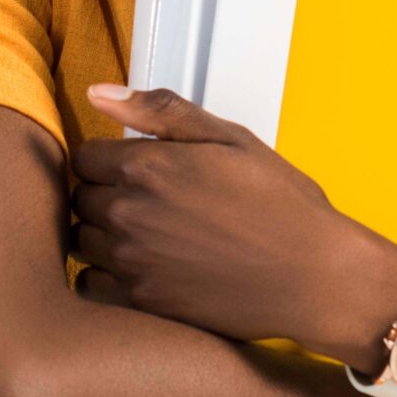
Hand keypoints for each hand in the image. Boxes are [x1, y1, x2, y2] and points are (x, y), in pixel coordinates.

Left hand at [70, 84, 396, 366]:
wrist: (315, 276)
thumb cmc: (281, 205)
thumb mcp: (231, 139)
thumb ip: (160, 111)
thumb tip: (99, 93)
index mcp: (147, 166)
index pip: (85, 156)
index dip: (111, 160)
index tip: (138, 170)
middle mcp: (130, 214)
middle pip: (81, 198)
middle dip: (107, 195)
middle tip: (151, 203)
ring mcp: (132, 262)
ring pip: (82, 241)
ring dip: (104, 235)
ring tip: (149, 236)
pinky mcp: (142, 302)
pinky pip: (92, 285)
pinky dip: (107, 277)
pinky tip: (144, 269)